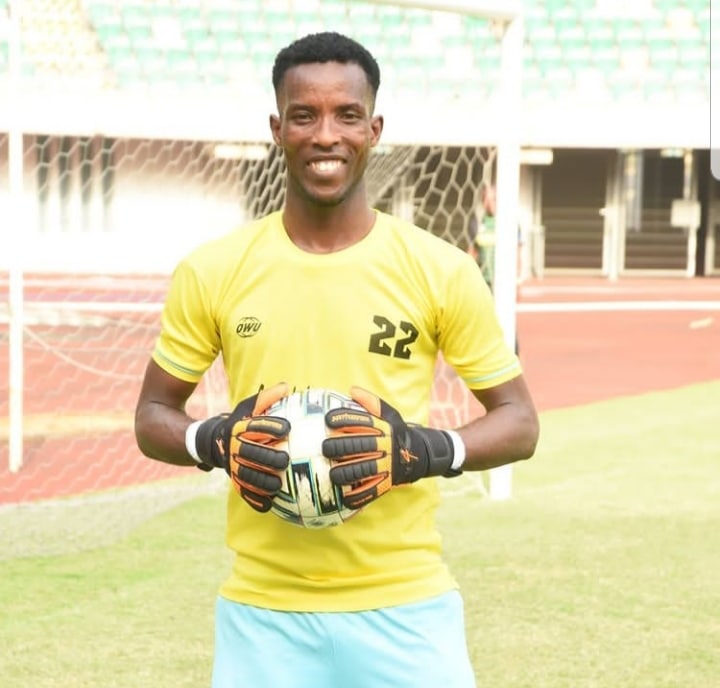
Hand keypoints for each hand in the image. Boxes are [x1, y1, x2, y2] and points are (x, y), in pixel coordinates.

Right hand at [195, 383, 290, 511]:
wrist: (211, 441)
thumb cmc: (238, 422)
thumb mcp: (248, 407)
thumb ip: (266, 398)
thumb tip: (286, 386)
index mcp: (239, 428)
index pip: (255, 426)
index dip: (270, 426)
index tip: (287, 428)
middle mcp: (234, 447)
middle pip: (250, 453)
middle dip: (267, 457)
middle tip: (285, 460)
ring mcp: (232, 465)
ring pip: (246, 475)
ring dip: (262, 481)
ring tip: (278, 484)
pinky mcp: (233, 480)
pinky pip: (242, 492)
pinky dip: (254, 500)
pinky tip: (268, 504)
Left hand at [322, 387, 458, 509]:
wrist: (419, 454)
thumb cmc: (395, 433)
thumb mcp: (389, 414)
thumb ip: (371, 402)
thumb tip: (352, 390)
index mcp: (384, 428)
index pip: (361, 421)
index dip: (343, 419)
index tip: (328, 420)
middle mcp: (385, 446)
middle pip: (358, 446)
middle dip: (339, 447)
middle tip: (325, 448)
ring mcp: (386, 466)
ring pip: (362, 470)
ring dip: (344, 472)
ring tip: (332, 473)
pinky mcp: (387, 483)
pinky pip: (370, 491)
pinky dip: (356, 496)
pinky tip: (343, 496)